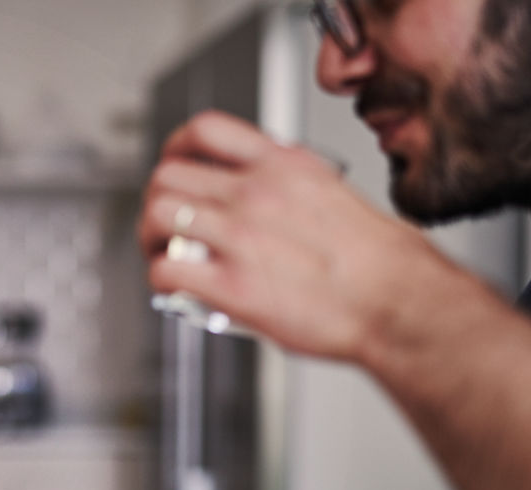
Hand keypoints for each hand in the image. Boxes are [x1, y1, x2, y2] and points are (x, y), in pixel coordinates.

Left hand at [138, 110, 445, 360]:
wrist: (397, 302)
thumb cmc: (377, 261)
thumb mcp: (332, 190)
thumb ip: (286, 182)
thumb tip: (257, 189)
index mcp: (282, 166)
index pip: (206, 130)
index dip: (176, 148)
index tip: (175, 165)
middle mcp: (256, 193)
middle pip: (168, 176)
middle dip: (157, 200)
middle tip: (164, 225)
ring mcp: (240, 237)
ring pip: (158, 216)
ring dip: (150, 237)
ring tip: (164, 254)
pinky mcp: (232, 285)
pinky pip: (165, 271)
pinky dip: (160, 278)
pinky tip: (176, 287)